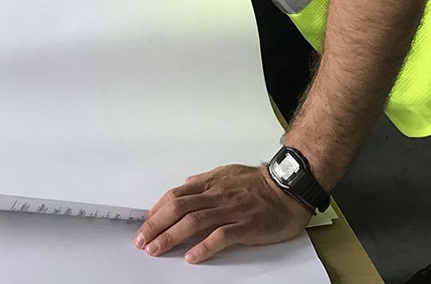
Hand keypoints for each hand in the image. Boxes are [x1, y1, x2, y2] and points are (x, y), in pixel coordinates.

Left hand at [134, 164, 312, 263]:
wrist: (288, 189)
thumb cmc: (259, 182)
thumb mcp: (226, 173)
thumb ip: (205, 181)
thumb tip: (186, 185)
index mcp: (210, 184)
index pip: (175, 196)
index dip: (156, 210)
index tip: (144, 224)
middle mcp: (216, 196)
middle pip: (178, 208)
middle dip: (156, 225)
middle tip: (141, 240)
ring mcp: (230, 211)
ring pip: (194, 222)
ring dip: (171, 236)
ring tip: (156, 249)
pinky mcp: (245, 226)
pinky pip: (221, 236)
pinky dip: (203, 247)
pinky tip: (191, 257)